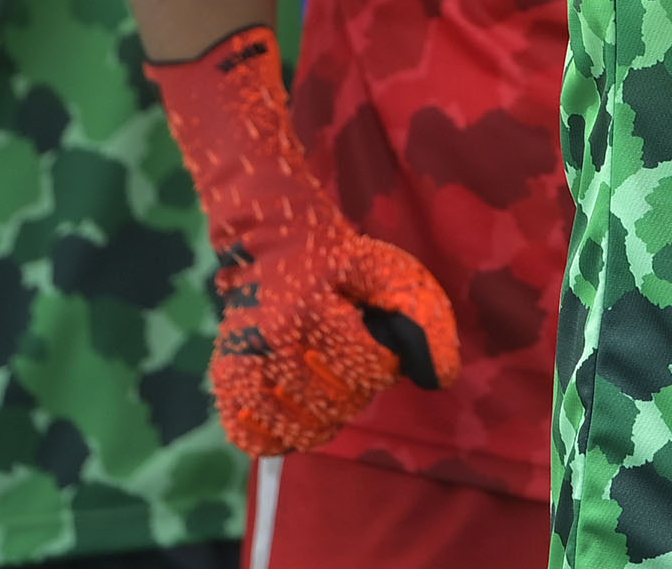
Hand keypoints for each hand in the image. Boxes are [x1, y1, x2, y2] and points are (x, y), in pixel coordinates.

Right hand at [147, 26, 459, 456]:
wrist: (267, 234)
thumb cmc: (336, 255)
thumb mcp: (383, 267)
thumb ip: (419, 314)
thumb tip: (444, 376)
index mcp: (312, 305)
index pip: (368, 368)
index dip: (384, 361)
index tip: (374, 338)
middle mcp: (271, 336)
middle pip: (335, 402)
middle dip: (357, 389)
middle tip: (351, 361)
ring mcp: (244, 357)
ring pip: (300, 424)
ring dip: (325, 416)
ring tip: (330, 388)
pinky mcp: (227, 373)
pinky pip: (252, 433)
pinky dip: (276, 437)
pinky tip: (295, 418)